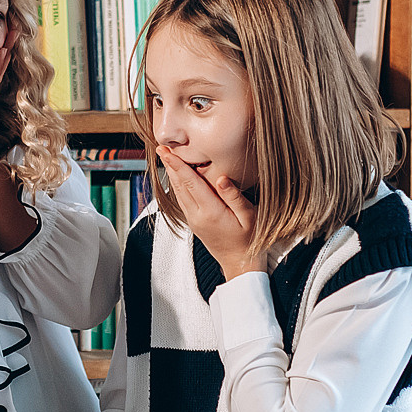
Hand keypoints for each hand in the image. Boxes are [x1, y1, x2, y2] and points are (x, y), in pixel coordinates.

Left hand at [155, 148, 267, 279]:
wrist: (240, 263)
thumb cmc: (249, 240)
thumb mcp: (249, 216)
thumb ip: (234, 196)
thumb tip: (221, 178)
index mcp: (210, 212)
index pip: (190, 183)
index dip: (177, 164)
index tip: (166, 151)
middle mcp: (197, 215)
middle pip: (179, 185)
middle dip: (170, 165)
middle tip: (161, 147)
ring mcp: (193, 220)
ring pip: (178, 192)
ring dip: (171, 173)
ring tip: (166, 157)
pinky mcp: (193, 222)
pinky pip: (182, 199)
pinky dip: (177, 184)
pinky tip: (177, 176)